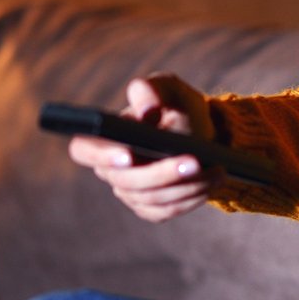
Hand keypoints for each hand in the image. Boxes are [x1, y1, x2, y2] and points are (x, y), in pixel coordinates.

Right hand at [68, 74, 217, 223]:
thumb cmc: (174, 104)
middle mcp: (112, 169)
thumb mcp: (166, 88)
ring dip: (185, 186)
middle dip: (162, 173)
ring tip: (215, 171)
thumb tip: (148, 111)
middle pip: (127, 181)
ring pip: (151, 198)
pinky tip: (212, 184)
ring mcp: (130, 192)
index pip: (83, 150)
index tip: (127, 155)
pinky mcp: (150, 207)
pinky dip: (191, 199)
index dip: (101, 156)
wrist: (198, 130)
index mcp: (105, 137)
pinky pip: (167, 211)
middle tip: (194, 162)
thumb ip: (151, 90)